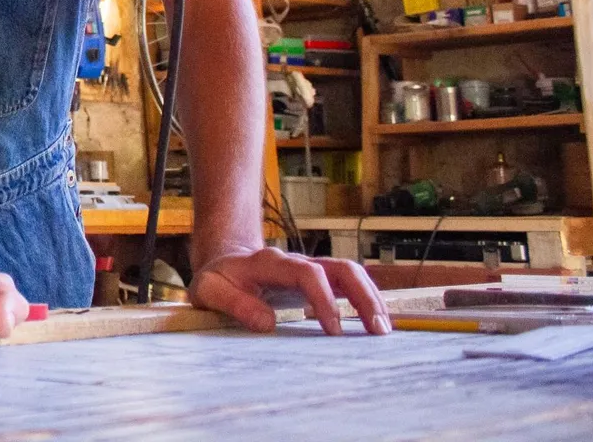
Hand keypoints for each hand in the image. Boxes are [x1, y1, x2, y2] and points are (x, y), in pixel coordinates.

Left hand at [191, 246, 389, 335]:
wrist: (224, 262)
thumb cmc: (217, 280)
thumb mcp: (208, 291)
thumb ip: (233, 303)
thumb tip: (267, 323)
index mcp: (269, 264)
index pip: (306, 273)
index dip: (323, 299)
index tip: (333, 330)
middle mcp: (295, 262)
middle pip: (339, 267)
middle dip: (362, 295)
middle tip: (377, 330)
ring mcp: (310, 269)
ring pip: (349, 273)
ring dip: (371, 298)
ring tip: (384, 330)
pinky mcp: (319, 280)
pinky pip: (348, 284)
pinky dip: (366, 300)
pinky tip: (377, 322)